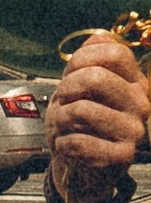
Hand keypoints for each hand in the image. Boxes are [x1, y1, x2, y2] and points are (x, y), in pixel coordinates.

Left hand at [46, 32, 148, 202]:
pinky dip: (62, 143)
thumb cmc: (79, 125)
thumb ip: (89, 61)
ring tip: (64, 126)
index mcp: (135, 83)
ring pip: (83, 109)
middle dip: (66, 89)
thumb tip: (99, 36)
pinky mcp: (122, 157)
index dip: (81, 59)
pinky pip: (78, 141)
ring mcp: (135, 131)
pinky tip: (68, 146)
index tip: (69, 75)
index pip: (114, 52)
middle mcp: (141, 104)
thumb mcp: (78, 88)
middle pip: (96, 77)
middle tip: (63, 103)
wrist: (79, 167)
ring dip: (61, 118)